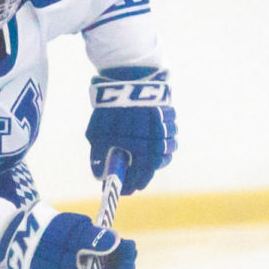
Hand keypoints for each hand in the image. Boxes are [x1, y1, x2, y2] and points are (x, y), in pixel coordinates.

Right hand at [0, 203, 136, 268]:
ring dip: (112, 261)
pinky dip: (100, 260)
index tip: (130, 248)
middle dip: (122, 265)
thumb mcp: (70, 232)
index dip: (125, 268)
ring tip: (119, 243)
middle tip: (129, 245)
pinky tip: (103, 245)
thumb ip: (93, 238)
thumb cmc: (43, 234)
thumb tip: (116, 241)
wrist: (15, 237)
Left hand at [86, 66, 176, 193]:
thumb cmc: (111, 110)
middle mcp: (159, 143)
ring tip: (141, 153)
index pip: (141, 177)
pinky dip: (162, 138)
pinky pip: (170, 134)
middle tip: (133, 174)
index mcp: (142, 151)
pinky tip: (150, 135)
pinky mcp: (170, 117)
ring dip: (154, 155)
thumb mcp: (97, 135)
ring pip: (167, 150)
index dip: (132, 185)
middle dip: (144, 172)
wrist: (128, 79)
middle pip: (156, 166)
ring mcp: (167, 129)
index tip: (126, 189)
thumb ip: (99, 158)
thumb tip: (100, 176)